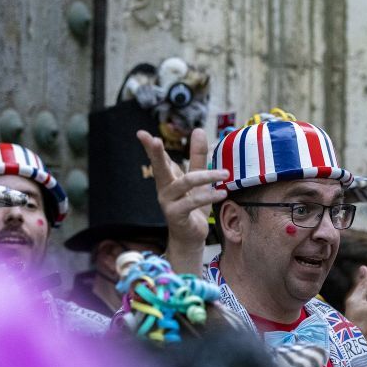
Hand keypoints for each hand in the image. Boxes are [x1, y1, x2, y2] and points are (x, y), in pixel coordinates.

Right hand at [137, 128, 227, 273]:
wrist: (191, 236)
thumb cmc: (193, 206)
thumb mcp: (198, 180)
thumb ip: (198, 157)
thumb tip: (197, 129)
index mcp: (168, 178)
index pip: (160, 159)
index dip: (151, 146)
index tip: (142, 133)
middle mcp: (165, 189)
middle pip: (160, 168)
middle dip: (156, 153)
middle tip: (154, 139)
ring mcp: (168, 202)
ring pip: (185, 183)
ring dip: (207, 176)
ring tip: (224, 173)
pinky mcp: (176, 215)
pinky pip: (193, 202)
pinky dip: (209, 196)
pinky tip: (222, 193)